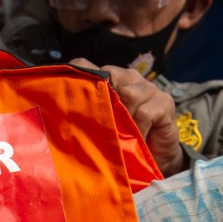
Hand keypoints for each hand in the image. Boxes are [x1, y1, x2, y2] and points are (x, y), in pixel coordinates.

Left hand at [75, 59, 184, 176]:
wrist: (154, 156)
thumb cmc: (123, 140)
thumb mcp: (100, 125)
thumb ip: (86, 112)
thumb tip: (57, 110)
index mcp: (110, 78)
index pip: (85, 65)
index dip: (77, 78)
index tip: (66, 100)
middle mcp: (129, 77)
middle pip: (109, 74)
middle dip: (103, 100)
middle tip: (103, 124)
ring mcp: (149, 88)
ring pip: (129, 93)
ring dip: (124, 118)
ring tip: (124, 134)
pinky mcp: (164, 102)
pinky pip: (145, 112)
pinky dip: (139, 128)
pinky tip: (138, 138)